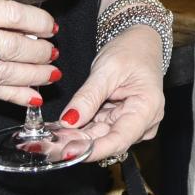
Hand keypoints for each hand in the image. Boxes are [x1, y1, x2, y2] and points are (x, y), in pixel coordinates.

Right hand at [0, 0, 56, 106]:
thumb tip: (17, 23)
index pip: (8, 14)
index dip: (36, 22)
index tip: (50, 25)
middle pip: (10, 47)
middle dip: (39, 51)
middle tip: (54, 50)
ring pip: (2, 74)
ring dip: (32, 75)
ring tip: (51, 73)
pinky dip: (12, 95)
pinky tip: (32, 94)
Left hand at [61, 24, 166, 163]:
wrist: (140, 42)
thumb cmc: (131, 51)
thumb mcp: (108, 69)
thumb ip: (88, 96)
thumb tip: (69, 121)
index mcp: (147, 109)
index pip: (119, 139)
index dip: (93, 149)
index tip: (68, 153)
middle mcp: (143, 123)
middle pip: (106, 141)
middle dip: (76, 145)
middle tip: (47, 147)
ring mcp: (131, 124)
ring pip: (99, 138)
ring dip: (74, 140)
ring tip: (47, 142)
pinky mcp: (119, 122)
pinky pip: (97, 130)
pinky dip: (79, 131)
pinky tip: (58, 134)